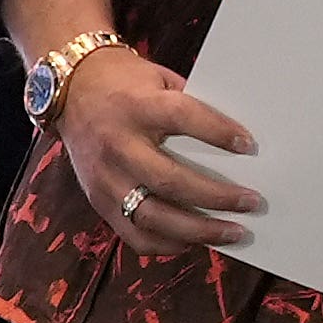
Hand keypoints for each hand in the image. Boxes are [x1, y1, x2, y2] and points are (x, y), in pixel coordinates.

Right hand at [58, 51, 263, 253]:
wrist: (70, 91)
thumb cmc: (126, 85)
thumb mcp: (159, 80)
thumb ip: (192, 105)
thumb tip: (239, 142)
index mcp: (135, 106)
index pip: (181, 117)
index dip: (217, 132)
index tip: (249, 146)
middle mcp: (116, 143)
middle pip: (169, 180)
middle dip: (216, 197)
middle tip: (252, 202)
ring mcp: (104, 177)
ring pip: (152, 215)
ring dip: (198, 230)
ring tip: (233, 232)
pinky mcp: (97, 199)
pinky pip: (132, 233)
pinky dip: (166, 243)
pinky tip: (195, 241)